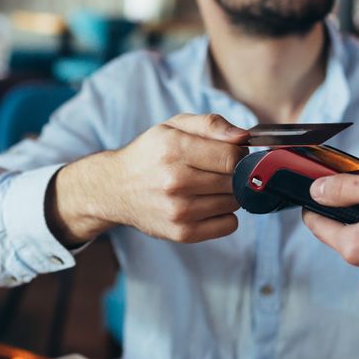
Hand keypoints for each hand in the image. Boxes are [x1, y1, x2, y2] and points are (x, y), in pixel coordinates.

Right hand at [47, 113, 248, 243]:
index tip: (231, 153)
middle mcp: (175, 181)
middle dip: (234, 173)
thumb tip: (243, 137)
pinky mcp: (182, 233)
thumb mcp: (174, 126)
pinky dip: (224, 215)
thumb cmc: (150, 154)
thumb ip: (211, 124)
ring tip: (207, 187)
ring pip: (235, 202)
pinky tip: (206, 205)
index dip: (239, 154)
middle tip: (216, 170)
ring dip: (229, 194)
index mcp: (174, 148)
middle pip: (235, 180)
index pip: (232, 156)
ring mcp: (179, 210)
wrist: (115, 188)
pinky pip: (229, 225)